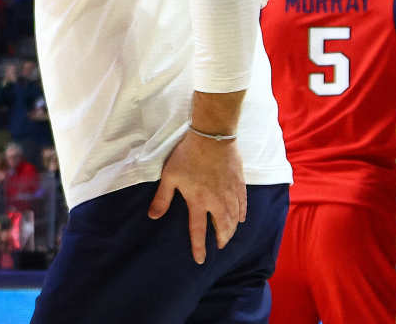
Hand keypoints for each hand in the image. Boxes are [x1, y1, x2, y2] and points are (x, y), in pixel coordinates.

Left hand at [148, 131, 245, 263]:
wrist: (211, 135)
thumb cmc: (188, 154)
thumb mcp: (170, 176)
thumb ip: (163, 198)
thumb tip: (152, 216)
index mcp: (198, 201)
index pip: (198, 230)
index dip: (199, 247)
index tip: (201, 260)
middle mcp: (216, 201)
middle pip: (222, 227)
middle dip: (221, 239)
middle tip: (220, 245)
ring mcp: (230, 192)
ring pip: (234, 218)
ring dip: (232, 229)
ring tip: (228, 234)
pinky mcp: (239, 182)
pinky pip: (243, 204)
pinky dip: (242, 214)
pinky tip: (241, 218)